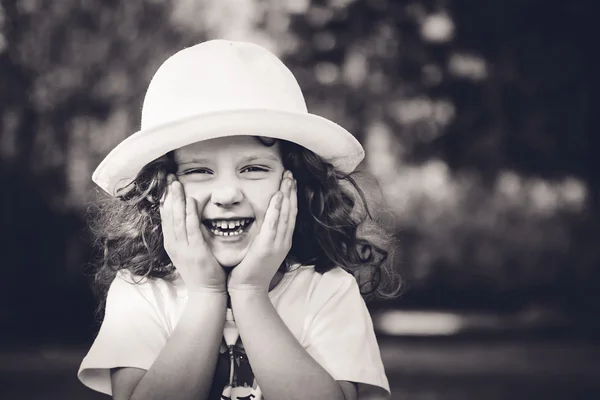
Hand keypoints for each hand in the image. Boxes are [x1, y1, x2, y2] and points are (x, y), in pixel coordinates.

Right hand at [160, 174, 226, 292]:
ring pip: (177, 219)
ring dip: (177, 200)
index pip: (166, 218)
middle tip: (170, 177)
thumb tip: (190, 218)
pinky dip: (191, 213)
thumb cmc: (201, 272)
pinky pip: (192, 228)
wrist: (206, 293)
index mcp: (172, 244)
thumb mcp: (189, 251)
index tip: (166, 185)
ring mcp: (184, 248)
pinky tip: (191, 200)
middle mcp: (174, 244)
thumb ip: (188, 236)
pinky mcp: (196, 251)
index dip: (165, 200)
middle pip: (168, 215)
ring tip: (176, 184)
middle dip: (169, 195)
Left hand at [227, 170, 296, 293]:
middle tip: (290, 174)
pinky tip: (277, 197)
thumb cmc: (250, 271)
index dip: (291, 197)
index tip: (290, 181)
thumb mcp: (260, 249)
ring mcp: (277, 244)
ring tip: (287, 179)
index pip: (290, 214)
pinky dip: (276, 210)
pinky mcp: (267, 246)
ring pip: (286, 214)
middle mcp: (284, 240)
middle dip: (291, 191)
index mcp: (282, 240)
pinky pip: (273, 224)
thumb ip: (263, 235)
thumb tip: (261, 221)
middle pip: (291, 211)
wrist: (248, 290)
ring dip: (287, 195)